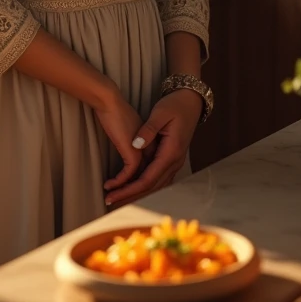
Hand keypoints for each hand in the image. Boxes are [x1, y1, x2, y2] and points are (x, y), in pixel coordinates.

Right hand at [93, 86, 144, 193]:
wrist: (111, 102)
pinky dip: (119, 182)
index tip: (126, 196)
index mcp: (153, 148)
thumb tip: (133, 168)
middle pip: (147, 181)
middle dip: (131, 196)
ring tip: (109, 199)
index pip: (151, 174)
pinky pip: (128, 174)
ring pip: (139, 181)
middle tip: (116, 204)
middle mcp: (152, 152)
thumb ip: (134, 149)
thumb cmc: (116, 115)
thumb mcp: (128, 134)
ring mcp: (144, 152)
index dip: (139, 188)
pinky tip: (108, 185)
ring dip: (123, 193)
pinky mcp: (133, 151)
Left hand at [103, 89, 201, 207]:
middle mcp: (175, 162)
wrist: (191, 101)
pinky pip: (158, 178)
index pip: (148, 179)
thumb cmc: (175, 105)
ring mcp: (175, 161)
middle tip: (109, 200)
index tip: (113, 194)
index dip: (129, 189)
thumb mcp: (160, 113)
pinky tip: (133, 188)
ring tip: (117, 197)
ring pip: (155, 185)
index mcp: (171, 152)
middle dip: (130, 196)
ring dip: (137, 193)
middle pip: (151, 188)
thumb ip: (148, 129)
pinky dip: (144, 185)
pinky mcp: (172, 158)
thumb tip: (136, 145)